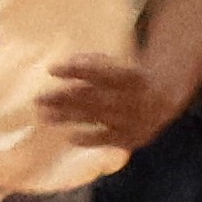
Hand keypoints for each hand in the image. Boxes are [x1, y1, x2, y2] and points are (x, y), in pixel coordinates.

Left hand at [39, 49, 174, 153]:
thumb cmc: (127, 78)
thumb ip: (94, 62)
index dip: (75, 70)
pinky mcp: (132, 138)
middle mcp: (134, 99)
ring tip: (45, 116)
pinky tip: (70, 136)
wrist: (163, 100)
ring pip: (98, 118)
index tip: (51, 69)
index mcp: (131, 75)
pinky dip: (89, 138)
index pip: (100, 72)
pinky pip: (108, 140)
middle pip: (94, 97)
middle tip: (38, 99)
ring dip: (69, 117)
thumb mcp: (116, 64)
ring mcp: (134, 121)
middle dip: (64, 98)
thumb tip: (67, 64)